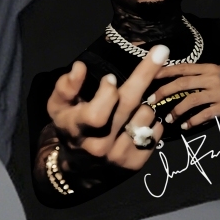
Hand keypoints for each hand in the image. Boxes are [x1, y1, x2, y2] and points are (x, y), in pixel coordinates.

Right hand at [46, 45, 168, 171]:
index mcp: (78, 130)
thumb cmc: (70, 127)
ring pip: (145, 115)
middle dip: (145, 74)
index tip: (110, 78)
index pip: (97, 114)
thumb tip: (79, 67)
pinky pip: (156, 131)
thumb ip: (66, 87)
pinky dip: (151, 120)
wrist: (81, 168)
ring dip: (143, 102)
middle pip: (128, 106)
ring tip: (130, 105)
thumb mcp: (58, 107)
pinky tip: (137, 120)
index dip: (106, 94)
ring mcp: (120, 156)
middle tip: (161, 51)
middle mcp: (101, 145)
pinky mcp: (136, 163)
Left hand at [148, 63, 219, 129]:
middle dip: (164, 91)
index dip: (165, 72)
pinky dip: (193, 121)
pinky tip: (185, 126)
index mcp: (207, 68)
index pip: (182, 68)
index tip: (150, 77)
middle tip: (151, 101)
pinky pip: (204, 114)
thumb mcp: (215, 73)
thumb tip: (173, 80)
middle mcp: (211, 79)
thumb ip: (198, 76)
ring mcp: (218, 93)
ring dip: (177, 110)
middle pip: (182, 83)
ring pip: (191, 100)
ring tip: (168, 118)